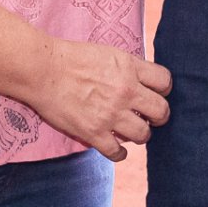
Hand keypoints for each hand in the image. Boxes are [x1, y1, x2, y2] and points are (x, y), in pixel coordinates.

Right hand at [33, 39, 172, 161]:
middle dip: (159, 116)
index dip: (163, 89)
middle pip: (162, 111)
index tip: (156, 94)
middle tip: (150, 117)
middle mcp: (126, 92)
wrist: (42, 70)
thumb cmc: (71, 58)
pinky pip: (117, 152)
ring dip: (141, 134)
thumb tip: (143, 79)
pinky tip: (117, 149)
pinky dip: (119, 153)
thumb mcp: (108, 53)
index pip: (165, 82)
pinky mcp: (93, 132)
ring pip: (144, 134)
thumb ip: (128, 67)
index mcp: (129, 68)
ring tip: (133, 131)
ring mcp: (110, 114)